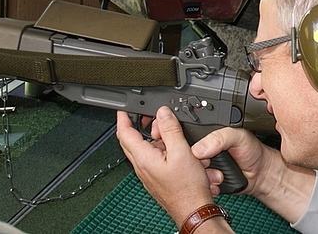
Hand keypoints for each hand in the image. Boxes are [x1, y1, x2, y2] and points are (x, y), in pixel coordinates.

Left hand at [116, 107, 213, 224]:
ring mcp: (149, 173)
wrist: (194, 210)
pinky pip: (156, 158)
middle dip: (141, 125)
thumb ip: (170, 130)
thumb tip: (162, 113)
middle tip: (153, 117)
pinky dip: (165, 149)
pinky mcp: (158, 177)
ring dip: (158, 138)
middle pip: (133, 140)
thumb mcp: (181, 152)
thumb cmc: (187, 188)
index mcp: (143, 158)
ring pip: (147, 149)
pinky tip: (180, 150)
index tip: (124, 108)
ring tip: (174, 135)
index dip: (123, 118)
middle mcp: (142, 166)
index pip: (125, 133)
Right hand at [193, 128, 316, 223]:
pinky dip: (208, 188)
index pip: (188, 142)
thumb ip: (220, 137)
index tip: (201, 155)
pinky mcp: (209, 182)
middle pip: (188, 161)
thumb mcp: (238, 136)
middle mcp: (204, 151)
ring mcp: (206, 168)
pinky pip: (201, 187)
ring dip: (205, 179)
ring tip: (219, 175)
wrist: (261, 173)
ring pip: (194, 176)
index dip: (191, 150)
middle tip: (212, 165)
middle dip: (200, 166)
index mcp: (207, 137)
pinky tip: (217, 184)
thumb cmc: (252, 151)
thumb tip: (199, 149)